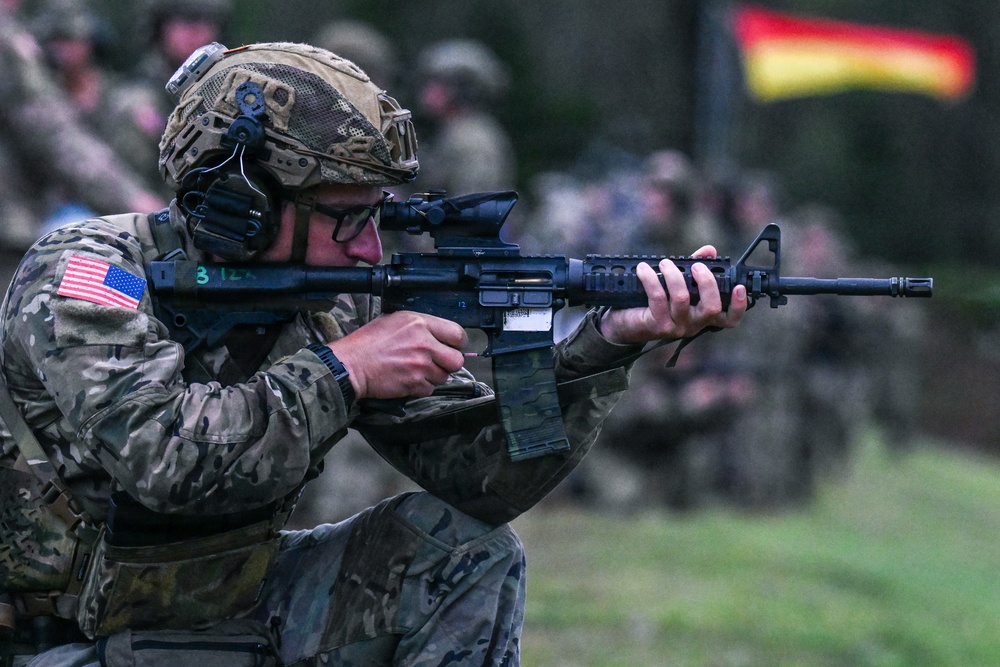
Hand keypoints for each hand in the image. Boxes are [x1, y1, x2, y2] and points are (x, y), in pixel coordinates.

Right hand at [327, 311, 467, 399]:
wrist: (351, 364)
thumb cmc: (368, 342)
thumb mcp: (394, 320)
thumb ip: (419, 325)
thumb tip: (438, 333)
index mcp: (420, 323)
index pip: (457, 334)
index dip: (457, 343)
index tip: (451, 347)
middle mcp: (424, 343)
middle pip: (457, 360)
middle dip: (449, 363)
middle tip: (437, 363)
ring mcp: (420, 365)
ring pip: (444, 377)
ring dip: (433, 376)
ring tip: (417, 371)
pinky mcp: (414, 383)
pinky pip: (430, 389)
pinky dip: (422, 388)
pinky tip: (409, 380)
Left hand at [599, 245, 746, 343]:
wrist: (624, 322)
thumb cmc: (653, 301)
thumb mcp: (677, 283)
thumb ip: (695, 267)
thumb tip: (710, 250)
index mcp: (702, 316)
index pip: (729, 319)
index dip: (738, 306)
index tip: (739, 287)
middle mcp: (693, 325)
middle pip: (711, 308)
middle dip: (706, 282)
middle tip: (695, 266)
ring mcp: (676, 327)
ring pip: (682, 299)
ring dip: (674, 275)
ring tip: (664, 263)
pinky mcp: (656, 325)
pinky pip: (658, 297)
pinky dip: (651, 279)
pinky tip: (643, 269)